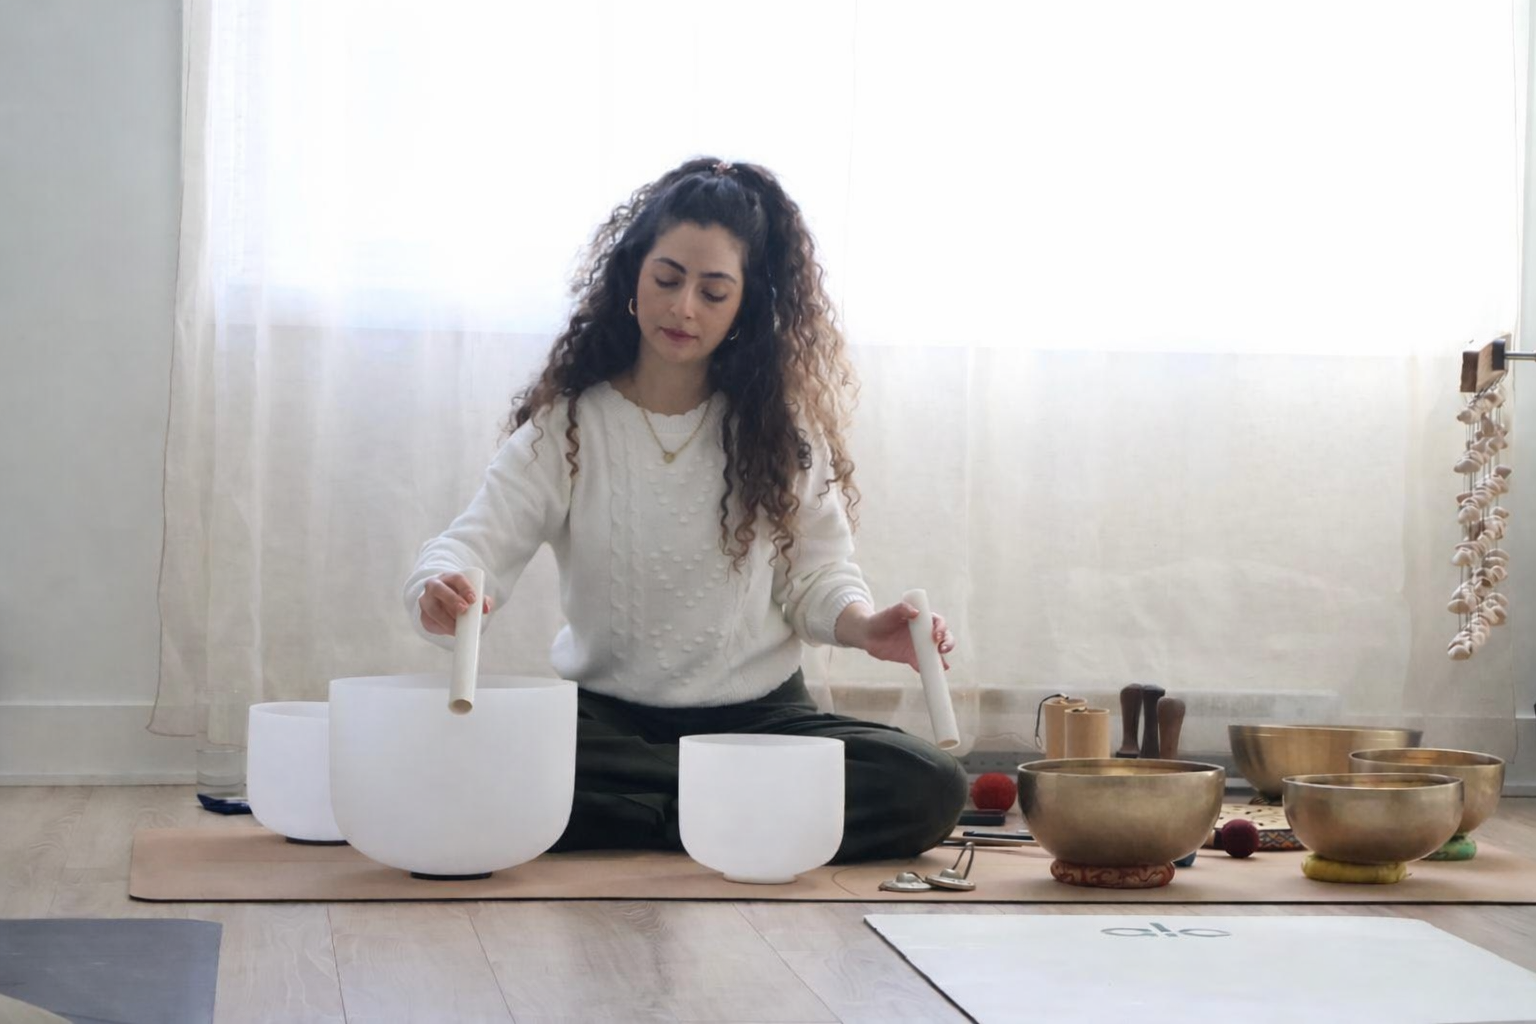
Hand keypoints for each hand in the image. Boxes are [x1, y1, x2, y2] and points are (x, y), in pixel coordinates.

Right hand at [419, 571, 492, 635]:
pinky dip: (441, 627)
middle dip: (452, 599)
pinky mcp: (423, 615)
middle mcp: (434, 586)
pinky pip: (429, 621)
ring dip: (446, 618)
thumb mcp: (471, 595)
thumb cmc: (460, 596)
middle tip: (464, 609)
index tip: (473, 599)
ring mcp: (425, 600)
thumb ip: (482, 600)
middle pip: (438, 589)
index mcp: (449, 578)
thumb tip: (486, 608)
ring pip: (432, 608)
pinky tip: (450, 630)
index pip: (456, 578)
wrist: (440, 602)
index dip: (465, 588)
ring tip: (458, 626)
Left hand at [836, 601, 954, 670]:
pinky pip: (923, 664)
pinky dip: (928, 669)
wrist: (868, 635)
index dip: (941, 628)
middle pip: (944, 637)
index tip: (936, 634)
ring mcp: (920, 646)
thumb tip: (916, 613)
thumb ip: (902, 608)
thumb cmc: (881, 619)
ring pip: (937, 652)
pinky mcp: (912, 657)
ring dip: (942, 659)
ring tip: (944, 666)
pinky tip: (931, 673)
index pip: (938, 622)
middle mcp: (925, 633)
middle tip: (942, 649)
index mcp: (923, 619)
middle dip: (948, 643)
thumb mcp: (890, 612)